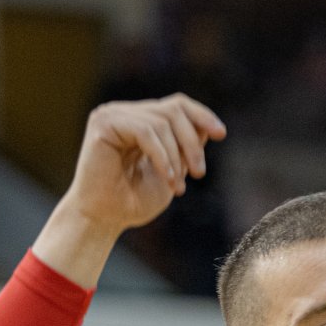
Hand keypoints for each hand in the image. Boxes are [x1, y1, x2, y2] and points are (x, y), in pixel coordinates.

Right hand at [61, 94, 225, 233]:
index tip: (221, 133)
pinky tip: (167, 177)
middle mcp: (126, 113)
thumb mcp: (172, 172)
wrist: (103, 220)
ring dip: (177, 156)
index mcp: (140, 121)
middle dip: (192, 142)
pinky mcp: (104, 123)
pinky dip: (162, 156)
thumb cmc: (133, 202)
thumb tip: (208, 126)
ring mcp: (113, 115)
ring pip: (162, 122)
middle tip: (199, 173)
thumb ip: (186, 148)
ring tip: (179, 186)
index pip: (176, 105)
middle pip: (173, 110)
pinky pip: (145, 131)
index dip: (201, 115)